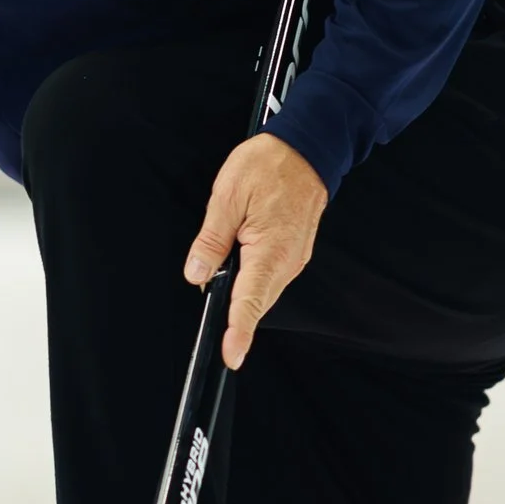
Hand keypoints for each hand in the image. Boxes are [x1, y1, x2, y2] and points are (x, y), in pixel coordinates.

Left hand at [182, 134, 329, 370]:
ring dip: (241, 290)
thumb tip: (197, 273)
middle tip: (212, 293)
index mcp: (270, 251)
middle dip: (232, 309)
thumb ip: (210, 240)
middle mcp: (287, 262)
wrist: (307, 147)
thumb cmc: (269, 165)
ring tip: (224, 267)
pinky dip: (252, 278)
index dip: (238, 332)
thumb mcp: (226, 197)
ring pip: (261, 291)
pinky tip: (240, 262)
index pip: (249, 302)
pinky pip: (269, 276)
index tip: (231, 356)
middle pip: (255, 302)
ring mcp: (294, 259)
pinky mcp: (293, 253)